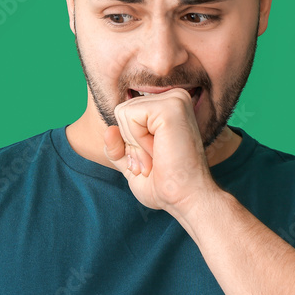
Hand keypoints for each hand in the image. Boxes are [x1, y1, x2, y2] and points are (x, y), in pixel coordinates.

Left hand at [103, 88, 218, 213]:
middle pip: (121, 111)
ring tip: (158, 157)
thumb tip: (109, 130)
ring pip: (123, 112)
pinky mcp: (171, 106)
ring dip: (135, 144)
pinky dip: (138, 140)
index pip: (125, 114)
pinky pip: (130, 116)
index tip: (153, 160)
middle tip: (155, 160)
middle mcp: (174, 97)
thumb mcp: (132, 164)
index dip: (130, 143)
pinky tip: (159, 150)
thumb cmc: (164, 185)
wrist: (185, 198)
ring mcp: (174, 99)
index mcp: (168, 107)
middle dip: (131, 144)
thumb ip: (117, 146)